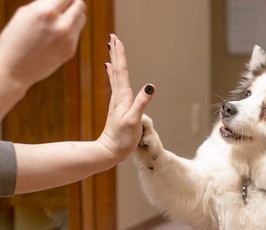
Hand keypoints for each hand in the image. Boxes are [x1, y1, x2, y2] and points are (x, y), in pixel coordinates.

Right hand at [0, 0, 85, 90]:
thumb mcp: (25, 14)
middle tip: (66, 4)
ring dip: (75, 16)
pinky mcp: (71, 51)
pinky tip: (56, 35)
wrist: (14, 68)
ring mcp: (68, 40)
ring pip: (82, 19)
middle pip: (80, 5)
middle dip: (74, 3)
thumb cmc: (15, 39)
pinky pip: (76, 34)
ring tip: (61, 18)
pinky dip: (70, 30)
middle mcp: (61, 26)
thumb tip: (61, 0)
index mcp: (46, 13)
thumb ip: (45, 5)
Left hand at [98, 34, 154, 161]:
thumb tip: (150, 86)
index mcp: (123, 97)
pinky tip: (110, 70)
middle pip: (116, 70)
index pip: (121, 71)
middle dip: (115, 53)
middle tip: (112, 37)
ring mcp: (117, 101)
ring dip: (114, 61)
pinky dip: (113, 74)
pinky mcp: (118, 107)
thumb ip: (141, 103)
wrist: (110, 151)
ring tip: (111, 49)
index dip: (120, 55)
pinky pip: (116, 85)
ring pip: (115, 75)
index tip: (116, 39)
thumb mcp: (134, 120)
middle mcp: (118, 96)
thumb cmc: (123, 138)